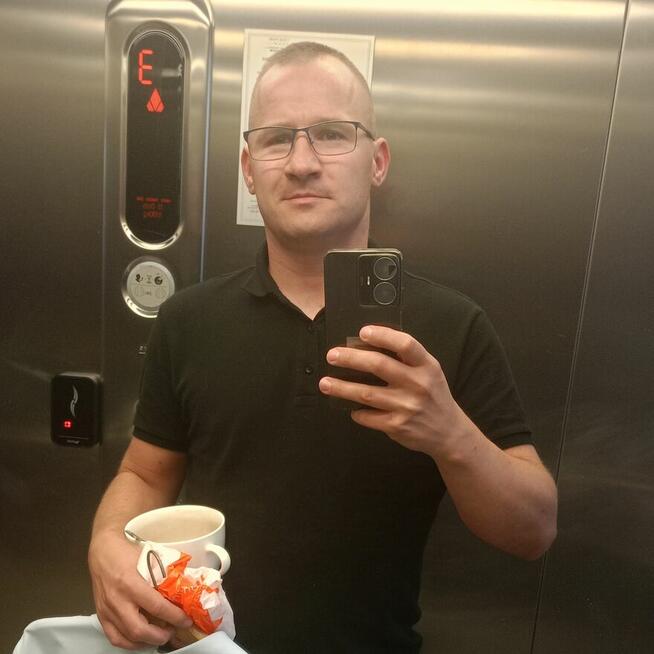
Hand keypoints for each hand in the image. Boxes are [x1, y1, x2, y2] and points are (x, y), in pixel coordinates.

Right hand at [88, 530, 192, 649]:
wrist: (102, 550)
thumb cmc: (126, 552)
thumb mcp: (149, 558)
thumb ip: (163, 574)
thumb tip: (181, 586)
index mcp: (131, 583)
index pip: (156, 606)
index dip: (174, 617)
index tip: (186, 621)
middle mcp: (117, 600)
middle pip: (139, 630)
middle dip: (160, 636)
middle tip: (173, 631)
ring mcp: (107, 610)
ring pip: (126, 638)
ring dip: (146, 642)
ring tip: (160, 636)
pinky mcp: (101, 615)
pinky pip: (114, 637)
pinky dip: (129, 643)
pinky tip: (141, 639)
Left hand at [319, 325, 471, 459]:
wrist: (448, 432)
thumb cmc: (433, 395)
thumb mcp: (429, 371)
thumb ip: (407, 359)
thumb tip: (367, 345)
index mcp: (426, 365)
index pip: (405, 344)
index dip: (383, 335)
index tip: (363, 332)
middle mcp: (418, 384)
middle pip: (379, 365)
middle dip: (351, 358)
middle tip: (332, 355)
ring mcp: (407, 406)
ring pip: (366, 393)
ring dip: (341, 387)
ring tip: (325, 383)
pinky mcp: (397, 426)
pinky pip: (368, 416)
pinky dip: (356, 412)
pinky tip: (350, 408)